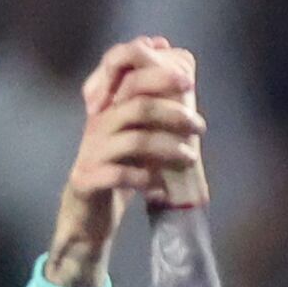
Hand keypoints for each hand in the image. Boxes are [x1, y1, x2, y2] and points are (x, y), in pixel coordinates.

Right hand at [48, 38, 207, 281]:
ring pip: (134, 140)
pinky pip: (119, 174)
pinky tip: (161, 188)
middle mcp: (98, 125)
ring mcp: (91, 152)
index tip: (188, 81)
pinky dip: (145, 180)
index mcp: (109, 110)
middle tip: (200, 126)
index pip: (124, 79)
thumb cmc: (118, 169)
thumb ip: (153, 107)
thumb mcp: (137, 136)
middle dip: (173, 113)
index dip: (156, 75)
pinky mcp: (87, 180)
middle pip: (136, 106)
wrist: (88, 214)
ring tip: (190, 159)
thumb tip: (181, 73)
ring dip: (168, 148)